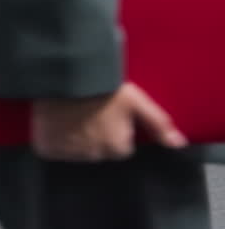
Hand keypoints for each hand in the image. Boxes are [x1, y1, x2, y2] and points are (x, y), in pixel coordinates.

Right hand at [31, 83, 187, 161]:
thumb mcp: (135, 99)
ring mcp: (70, 153)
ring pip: (78, 149)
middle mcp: (94, 156)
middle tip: (92, 107)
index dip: (117, 125)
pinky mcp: (48, 148)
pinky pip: (54, 148)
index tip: (110, 109)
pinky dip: (55, 138)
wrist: (64, 72)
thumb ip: (158, 123)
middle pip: (100, 148)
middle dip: (98, 132)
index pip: (122, 144)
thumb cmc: (102, 84)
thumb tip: (179, 143)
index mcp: (117, 147)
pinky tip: (57, 119)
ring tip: (74, 110)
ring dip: (77, 135)